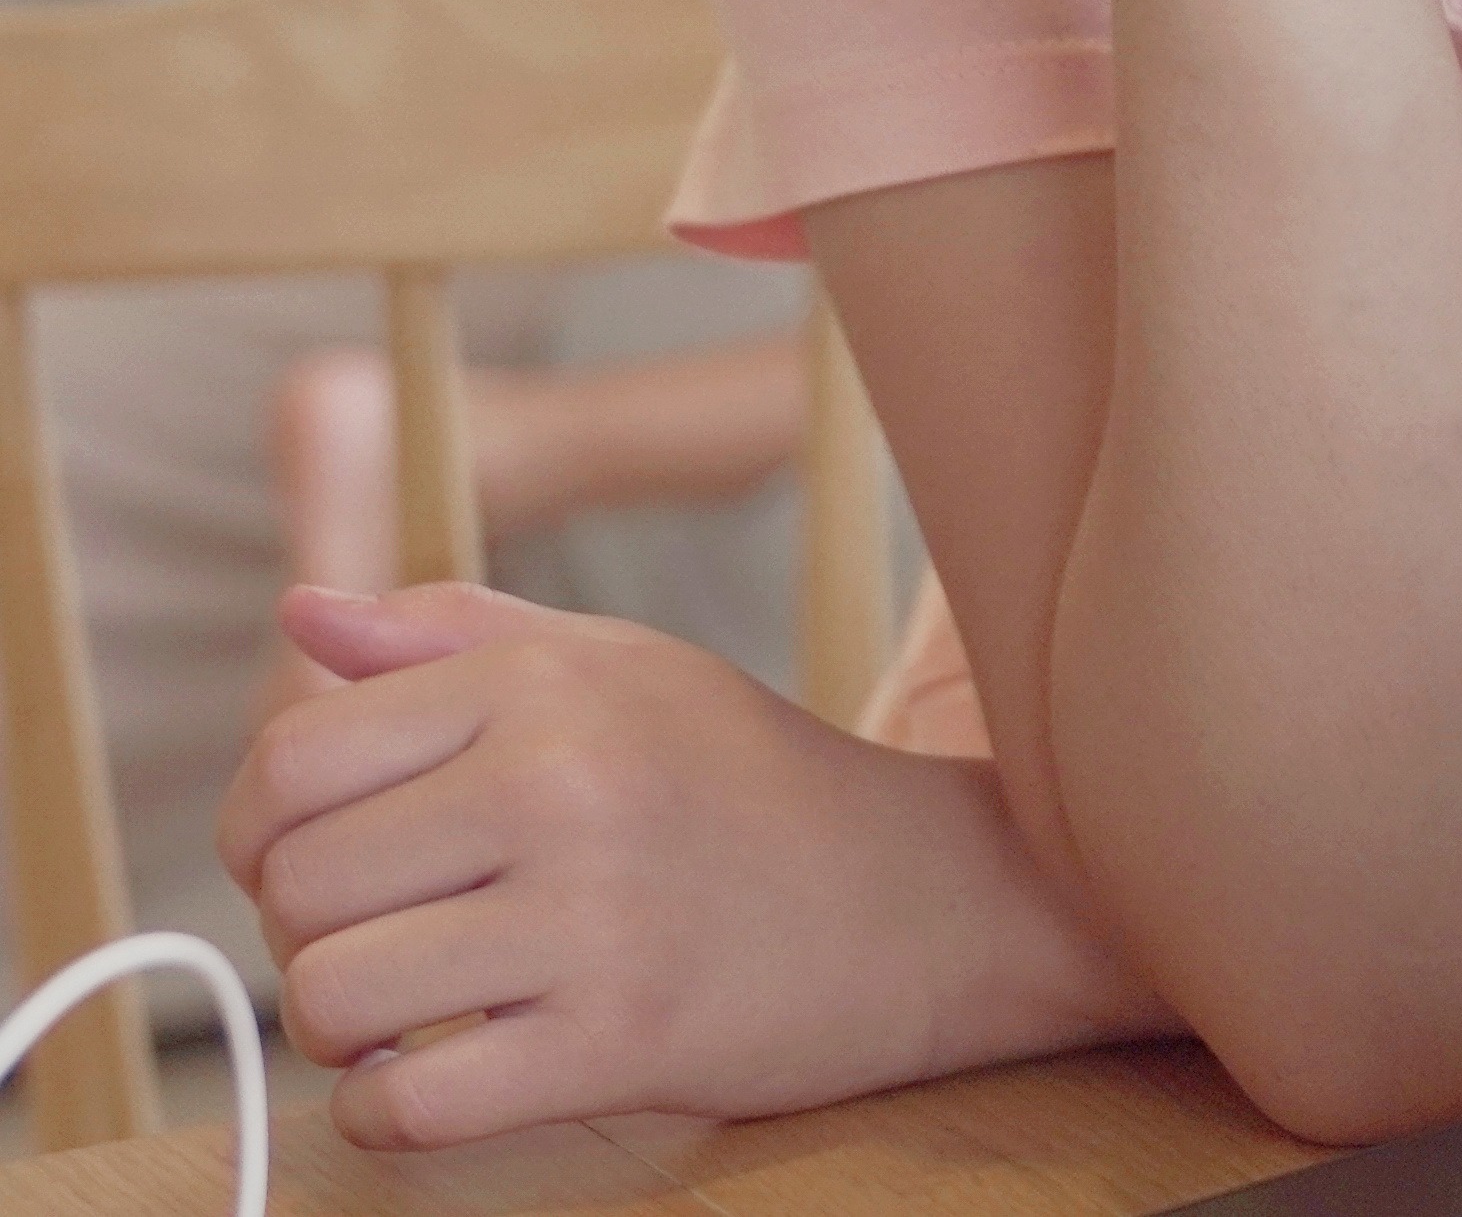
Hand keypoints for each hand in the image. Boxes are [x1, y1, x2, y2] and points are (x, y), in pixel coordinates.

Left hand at [224, 583, 1159, 1145]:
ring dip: (348, 1031)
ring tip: (421, 1009)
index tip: (321, 862)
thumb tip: (303, 615)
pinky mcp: (620, 1038)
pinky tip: (443, 1076)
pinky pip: (409, 1101)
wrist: (933, 899)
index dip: (263, 830)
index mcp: (544, 686)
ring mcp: (594, 915)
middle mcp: (562, 784)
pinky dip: (391, 1110)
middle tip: (393, 940)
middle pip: (298, 888)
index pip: (292, 761)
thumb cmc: (751, 783)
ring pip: (334, 999)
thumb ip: (455, 634)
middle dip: (312, 935)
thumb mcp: (625, 668)